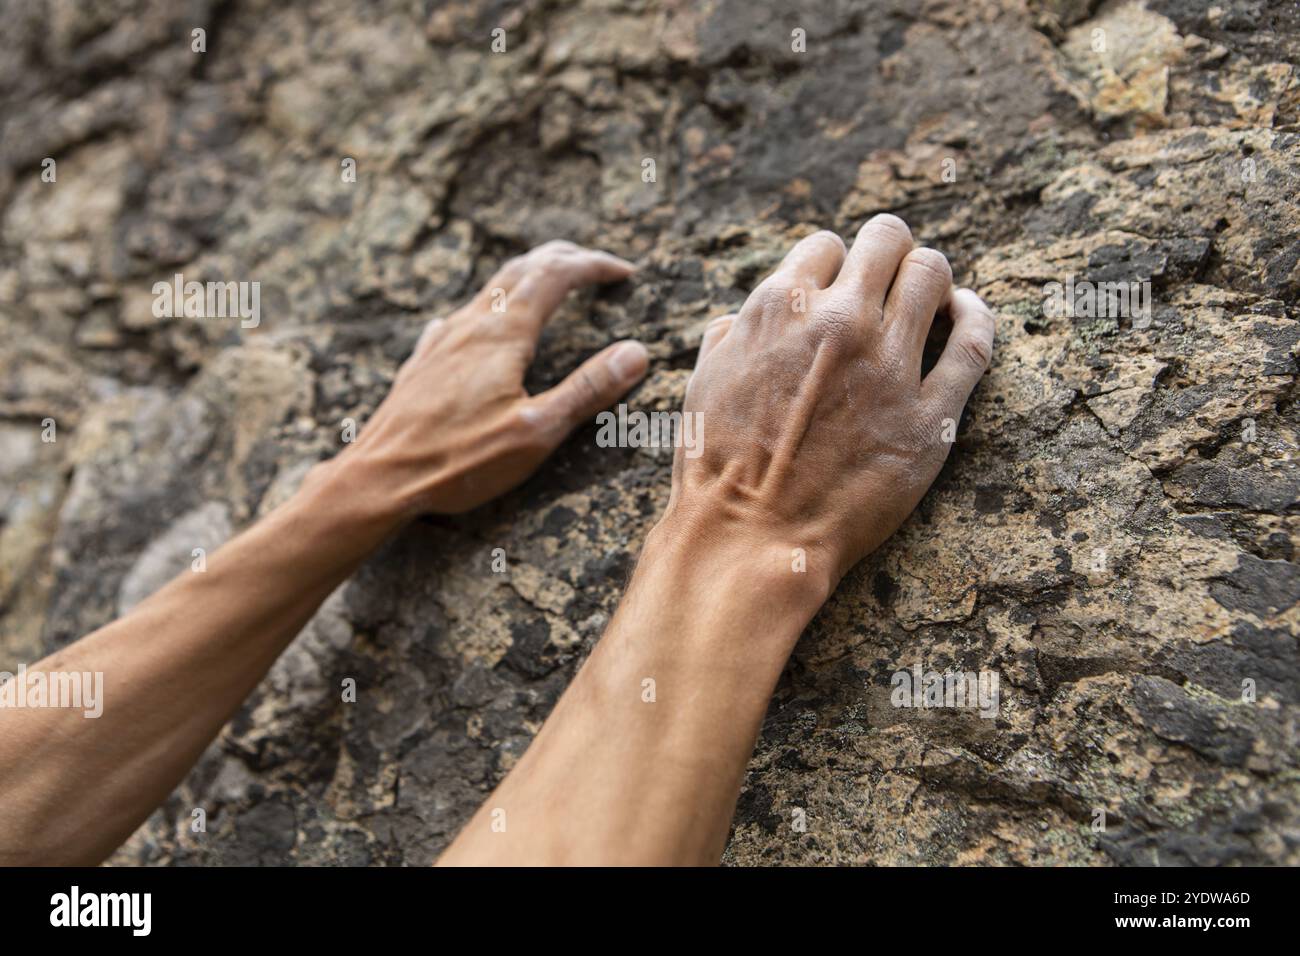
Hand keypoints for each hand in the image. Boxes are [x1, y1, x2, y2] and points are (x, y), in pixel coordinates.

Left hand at [338, 241, 648, 516]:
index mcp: (503, 334)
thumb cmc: (458, 461)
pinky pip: (462, 315)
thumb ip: (588, 389)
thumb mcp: (537, 431)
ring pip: (489, 287)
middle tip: (596, 263)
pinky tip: (482, 322)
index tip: (625, 272)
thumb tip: (637, 352)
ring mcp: (442, 339)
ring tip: (551, 281)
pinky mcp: (423, 360)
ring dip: (528, 275)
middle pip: (521, 268)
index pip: (556, 277)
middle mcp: (470, 324)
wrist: (378, 477)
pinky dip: (491, 304)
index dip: (594, 267)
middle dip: (564, 258)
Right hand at [660, 214, 994, 596]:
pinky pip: (973, 344)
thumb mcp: (702, 384)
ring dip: (931, 277)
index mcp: (780, 308)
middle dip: (889, 252)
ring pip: (933, 275)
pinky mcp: (930, 415)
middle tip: (890, 277)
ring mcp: (889, 366)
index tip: (840, 286)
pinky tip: (966, 315)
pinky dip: (975, 317)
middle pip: (887, 240)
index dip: (834, 263)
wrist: (749, 541)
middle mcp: (839, 322)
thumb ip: (730, 335)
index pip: (826, 245)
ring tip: (929, 296)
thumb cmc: (717, 469)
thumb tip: (747, 316)